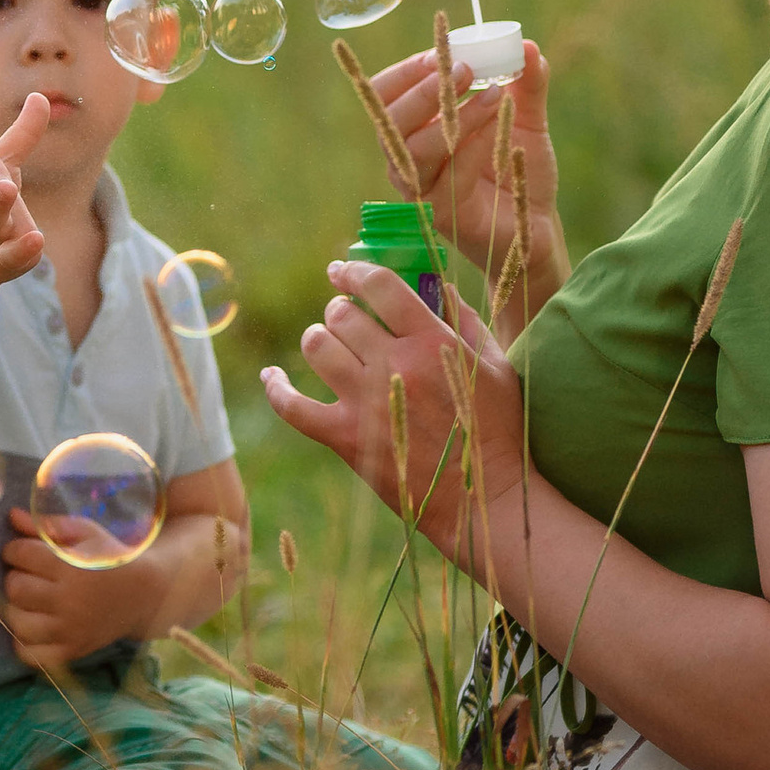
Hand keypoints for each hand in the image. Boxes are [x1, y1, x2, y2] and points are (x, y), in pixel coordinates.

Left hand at [0, 507, 145, 670]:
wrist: (144, 594)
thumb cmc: (109, 558)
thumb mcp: (85, 533)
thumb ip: (46, 525)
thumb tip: (11, 515)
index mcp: (72, 567)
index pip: (21, 554)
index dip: (14, 549)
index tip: (20, 551)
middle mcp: (70, 601)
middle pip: (16, 588)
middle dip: (15, 577)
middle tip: (28, 575)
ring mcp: (70, 630)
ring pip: (18, 621)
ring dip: (17, 608)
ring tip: (30, 599)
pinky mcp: (71, 651)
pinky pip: (29, 654)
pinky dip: (24, 641)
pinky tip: (33, 625)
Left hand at [261, 262, 528, 568]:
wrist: (483, 499)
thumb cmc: (497, 429)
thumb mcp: (494, 365)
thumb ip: (464, 319)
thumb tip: (437, 283)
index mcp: (433, 342)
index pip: (380, 285)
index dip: (354, 271)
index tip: (342, 270)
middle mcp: (396, 367)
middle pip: (342, 315)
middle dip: (340, 309)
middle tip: (346, 318)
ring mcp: (367, 404)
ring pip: (317, 347)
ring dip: (318, 339)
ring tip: (328, 344)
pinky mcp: (347, 440)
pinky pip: (292, 406)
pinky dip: (276, 387)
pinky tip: (272, 376)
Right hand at [367, 39, 564, 316]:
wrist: (537, 223)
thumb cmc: (517, 170)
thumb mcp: (525, 120)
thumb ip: (526, 85)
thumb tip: (527, 47)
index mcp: (417, 130)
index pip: (387, 96)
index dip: (408, 71)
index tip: (442, 52)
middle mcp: (409, 159)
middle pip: (388, 121)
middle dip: (424, 90)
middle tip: (464, 68)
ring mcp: (422, 188)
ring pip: (413, 148)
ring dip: (454, 114)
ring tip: (494, 94)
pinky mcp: (441, 213)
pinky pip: (449, 173)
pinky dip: (475, 143)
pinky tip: (501, 127)